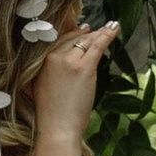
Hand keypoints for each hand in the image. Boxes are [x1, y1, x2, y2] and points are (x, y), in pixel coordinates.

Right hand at [31, 18, 118, 137]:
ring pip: (86, 41)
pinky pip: (97, 46)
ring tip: (109, 28)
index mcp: (42, 61)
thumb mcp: (41, 87)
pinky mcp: (84, 67)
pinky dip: (107, 35)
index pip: (60, 40)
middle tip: (97, 31)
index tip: (82, 30)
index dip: (73, 34)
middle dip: (87, 34)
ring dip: (99, 34)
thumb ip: (48, 72)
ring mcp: (69, 61)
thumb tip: (60, 63)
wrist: (57, 127)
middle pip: (74, 38)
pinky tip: (114, 29)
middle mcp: (54, 56)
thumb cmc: (51, 114)